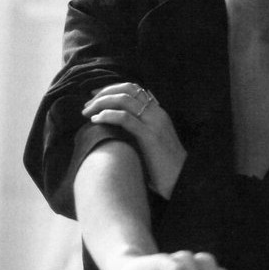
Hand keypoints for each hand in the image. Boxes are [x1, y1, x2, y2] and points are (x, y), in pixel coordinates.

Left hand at [82, 83, 186, 198]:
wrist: (182, 181)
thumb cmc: (164, 168)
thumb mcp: (152, 144)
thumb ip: (139, 131)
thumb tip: (116, 130)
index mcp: (158, 113)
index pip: (133, 89)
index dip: (111, 89)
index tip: (95, 98)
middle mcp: (157, 113)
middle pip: (126, 89)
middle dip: (103, 94)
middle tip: (87, 105)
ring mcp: (154, 123)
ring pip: (123, 100)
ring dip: (101, 103)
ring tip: (87, 112)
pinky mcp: (149, 137)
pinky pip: (124, 118)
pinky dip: (107, 115)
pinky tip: (96, 121)